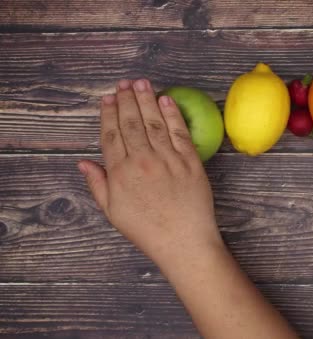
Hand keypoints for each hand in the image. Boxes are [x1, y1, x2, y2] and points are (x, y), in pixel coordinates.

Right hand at [78, 79, 221, 263]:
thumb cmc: (147, 230)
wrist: (183, 241)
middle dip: (126, 100)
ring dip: (147, 99)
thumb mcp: (113, 212)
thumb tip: (83, 163)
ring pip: (154, 122)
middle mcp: (142, 161)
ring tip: (142, 83)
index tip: (108, 99)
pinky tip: (166, 100)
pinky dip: (172, 114)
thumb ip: (98, 185)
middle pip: (131, 123)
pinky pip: (180, 132)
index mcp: (120, 173)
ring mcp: (168, 160)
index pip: (111, 135)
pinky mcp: (190, 161)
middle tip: (124, 84)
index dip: (109, 114)